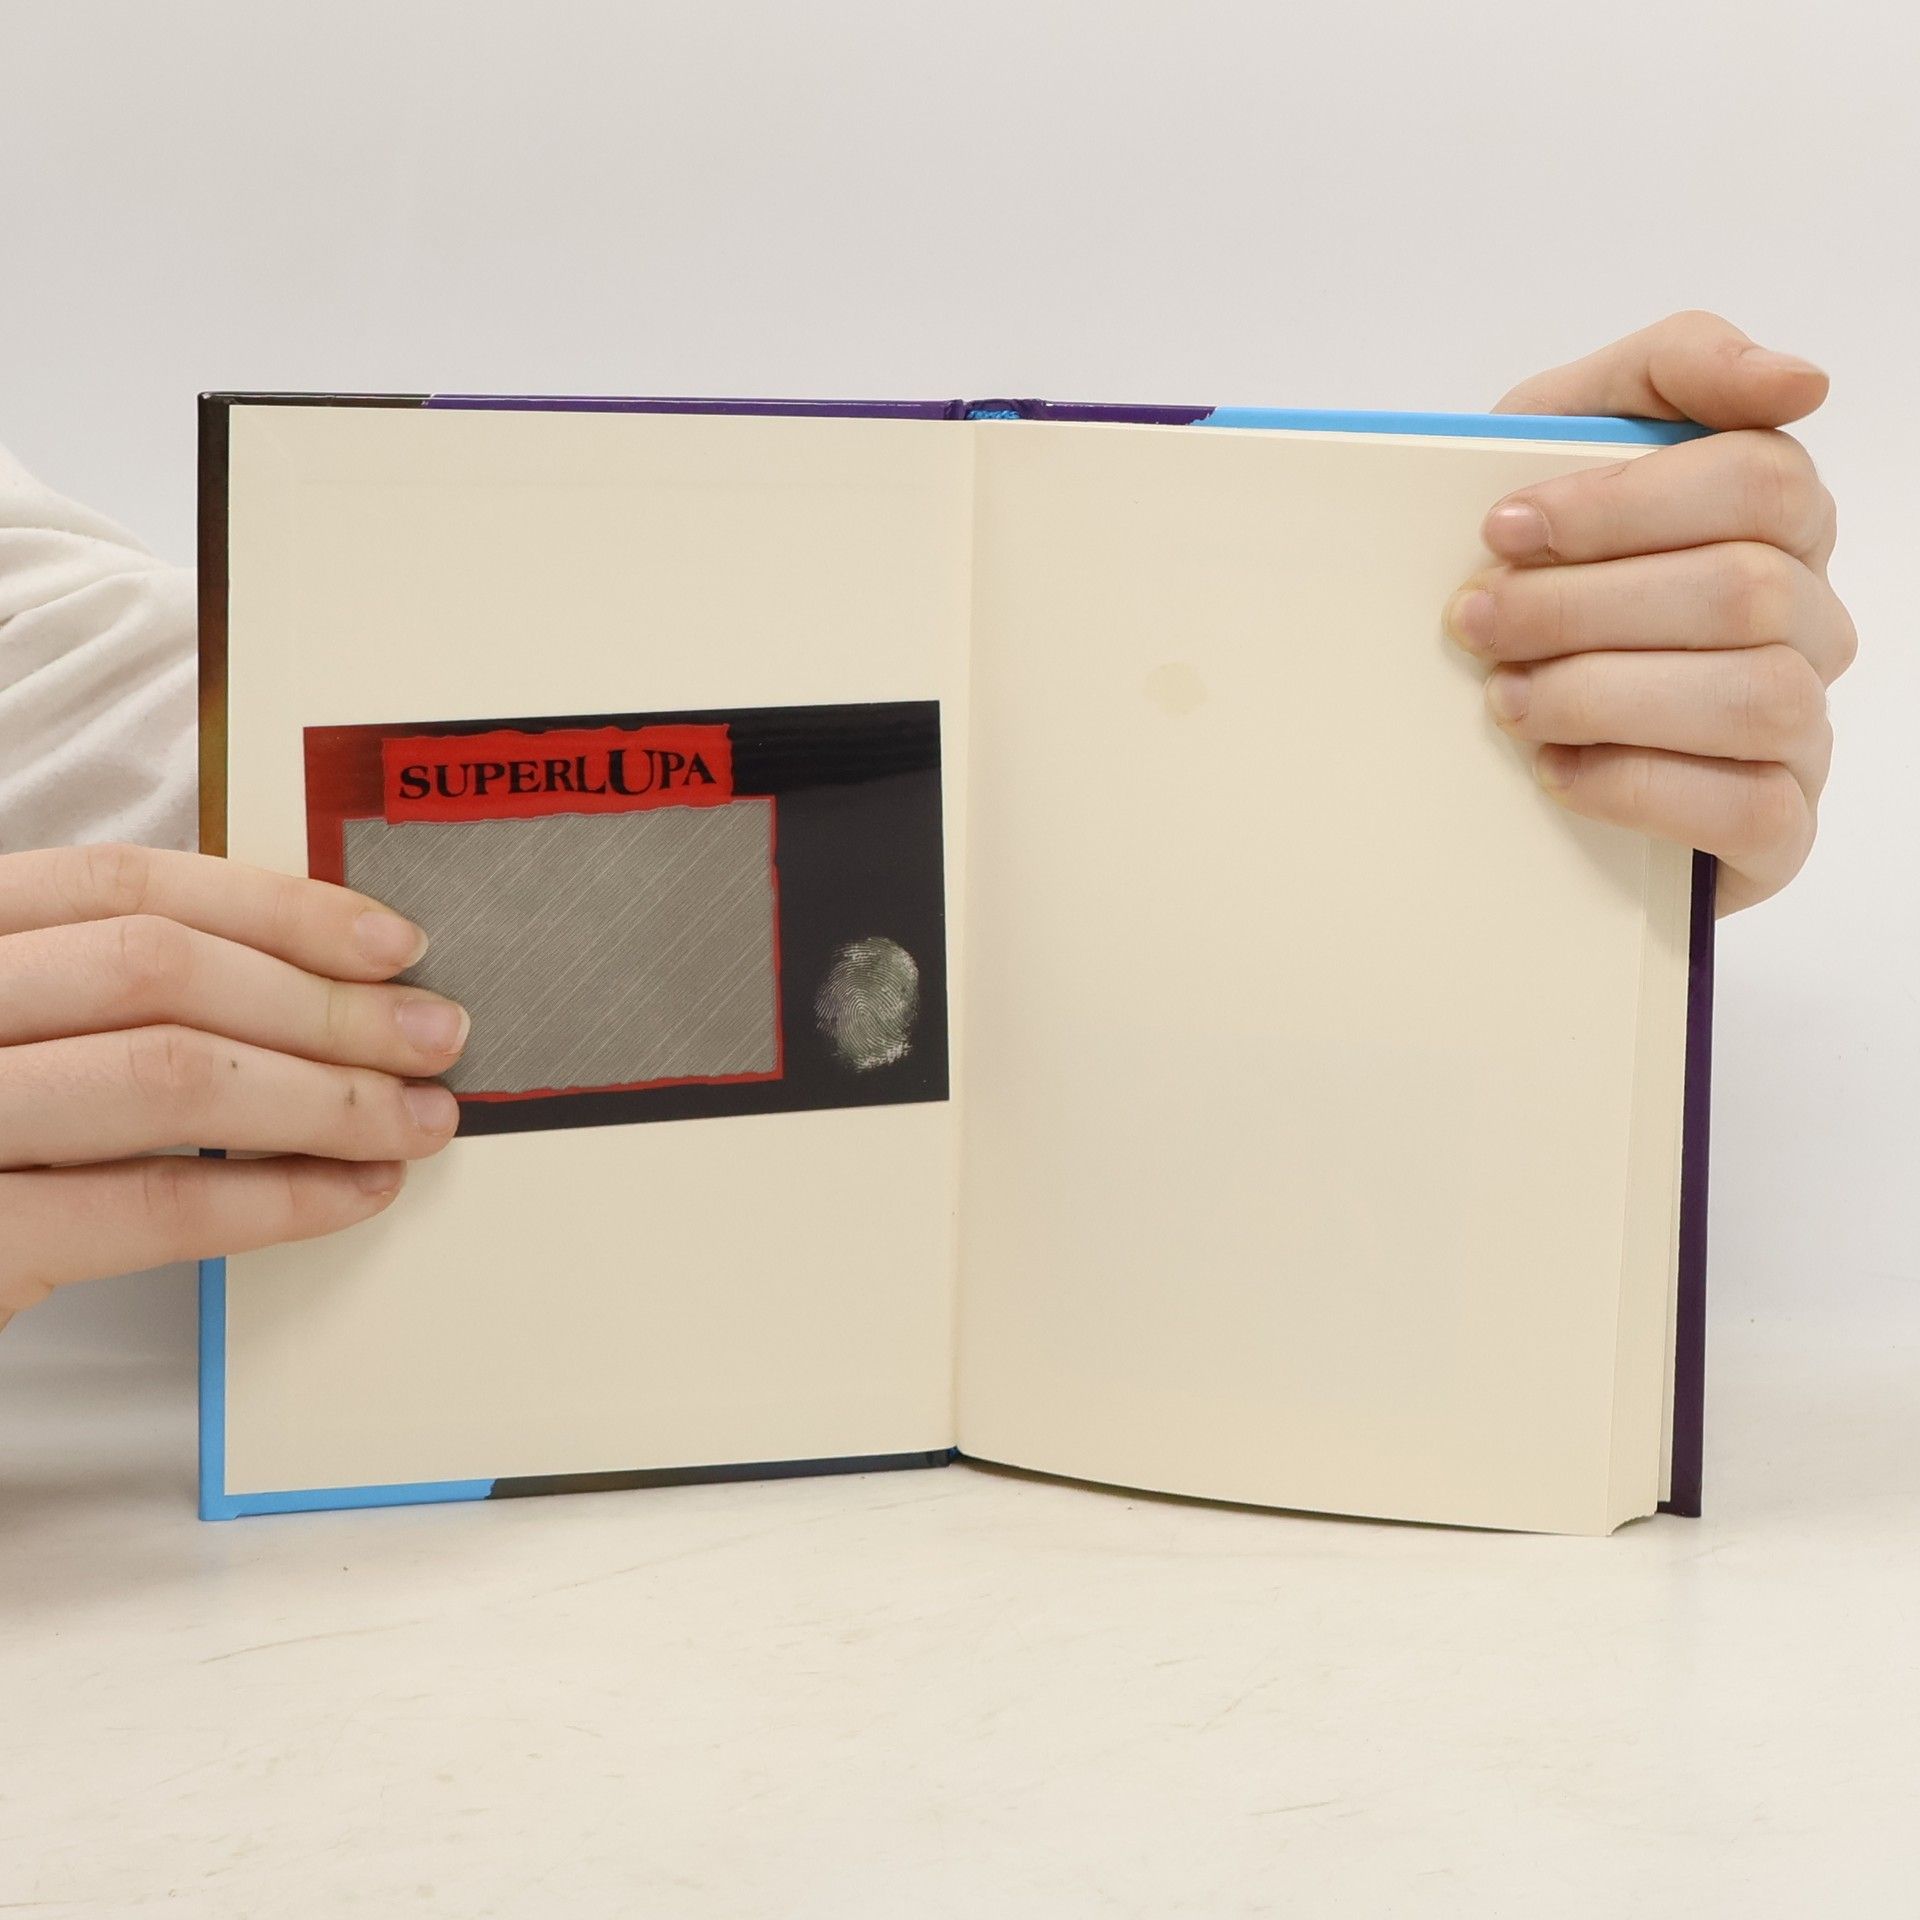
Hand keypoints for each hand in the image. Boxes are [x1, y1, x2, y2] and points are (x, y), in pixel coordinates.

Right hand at [0, 844, 469, 1326]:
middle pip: (161, 971)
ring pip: (167, 1075)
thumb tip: (305, 986)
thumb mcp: (11, 1036)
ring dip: (324, 1098)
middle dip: (325, 1005)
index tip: (393, 944)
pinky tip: (352, 1194)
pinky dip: (275, 1200)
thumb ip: (99, 998)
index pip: (123, 885)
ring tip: (416, 1119)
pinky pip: (150, 1207)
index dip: (277, 908)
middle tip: (436, 1038)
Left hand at [1447, 310, 1855, 912]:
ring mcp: (1803, 726)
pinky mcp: (1777, 826)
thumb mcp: (1568, 434)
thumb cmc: (1541, 564)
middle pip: (1745, 592)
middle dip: (1584, 607)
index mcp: (1777, 514)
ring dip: (1604, 696)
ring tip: (1506, 702)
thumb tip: (1799, 381)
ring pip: (1757, 697)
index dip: (1619, 505)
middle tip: (1477, 625)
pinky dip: (1637, 787)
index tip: (1501, 529)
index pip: (1756, 479)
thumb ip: (1671, 367)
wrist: (1489, 718)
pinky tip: (1557, 770)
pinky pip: (1751, 809)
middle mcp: (1809, 616)